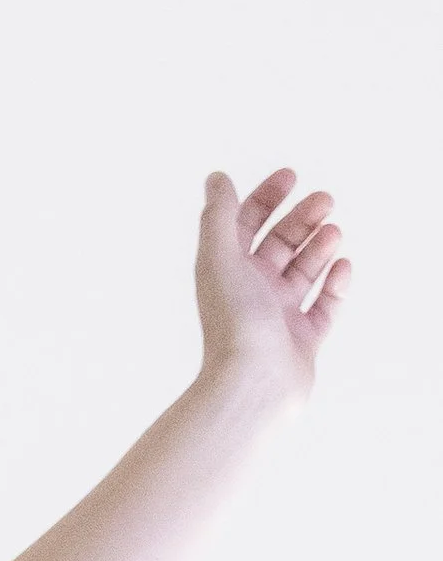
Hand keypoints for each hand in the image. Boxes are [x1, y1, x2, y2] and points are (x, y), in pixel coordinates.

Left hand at [195, 166, 350, 411]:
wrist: (253, 384)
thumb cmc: (234, 321)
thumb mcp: (220, 259)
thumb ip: (219, 217)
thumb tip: (216, 178)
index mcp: (227, 272)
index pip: (245, 225)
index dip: (266, 198)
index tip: (291, 176)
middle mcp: (251, 291)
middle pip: (280, 244)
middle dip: (302, 219)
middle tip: (325, 200)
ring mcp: (278, 315)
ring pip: (304, 271)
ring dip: (320, 247)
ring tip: (333, 232)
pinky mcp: (303, 338)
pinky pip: (324, 305)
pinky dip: (335, 284)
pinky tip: (343, 266)